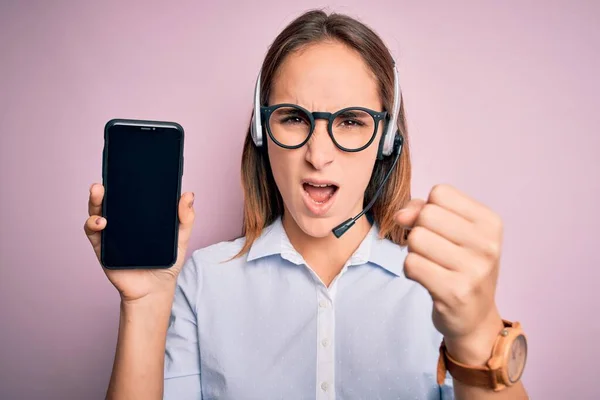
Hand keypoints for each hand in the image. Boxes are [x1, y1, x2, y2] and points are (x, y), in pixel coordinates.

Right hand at [84, 183, 195, 302]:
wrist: (156, 289)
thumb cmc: (167, 262)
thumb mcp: (180, 237)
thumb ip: (185, 218)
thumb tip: (188, 194)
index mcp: (138, 215)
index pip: (129, 194)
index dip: (124, 179)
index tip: (123, 164)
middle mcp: (122, 221)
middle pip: (109, 199)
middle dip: (103, 187)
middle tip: (104, 178)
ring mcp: (111, 233)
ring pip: (97, 212)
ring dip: (95, 201)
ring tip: (99, 193)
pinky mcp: (103, 248)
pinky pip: (93, 233)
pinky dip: (93, 225)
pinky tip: (102, 222)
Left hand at [395, 184, 503, 362]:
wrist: (474, 318)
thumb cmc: (459, 266)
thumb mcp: (451, 231)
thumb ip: (422, 210)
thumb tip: (401, 215)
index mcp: (490, 222)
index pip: (440, 193)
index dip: (428, 209)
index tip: (439, 229)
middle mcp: (488, 244)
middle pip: (426, 215)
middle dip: (420, 230)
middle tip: (433, 251)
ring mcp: (474, 270)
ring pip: (417, 239)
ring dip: (414, 252)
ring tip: (432, 265)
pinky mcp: (455, 292)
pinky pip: (411, 264)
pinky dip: (411, 270)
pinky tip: (427, 279)